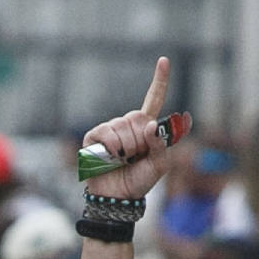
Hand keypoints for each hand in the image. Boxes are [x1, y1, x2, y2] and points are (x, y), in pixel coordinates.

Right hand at [80, 58, 174, 200]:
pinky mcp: (95, 137)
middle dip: (140, 141)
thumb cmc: (139, 181)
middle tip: (135, 158)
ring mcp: (110, 129)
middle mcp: (127, 124)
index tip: (163, 60)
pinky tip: (110, 158)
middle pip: (138, 118)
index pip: (154, 99)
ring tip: (122, 161)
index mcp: (145, 128)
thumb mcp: (160, 165)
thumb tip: (150, 125)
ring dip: (126, 148)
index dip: (159, 81)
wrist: (118, 198)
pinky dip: (112, 148)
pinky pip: (107, 134)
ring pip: (123, 127)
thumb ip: (161, 145)